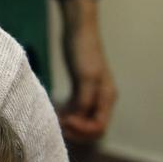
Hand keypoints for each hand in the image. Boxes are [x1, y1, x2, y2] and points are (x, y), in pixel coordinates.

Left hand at [58, 7, 116, 141]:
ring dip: (70, 124)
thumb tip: (79, 118)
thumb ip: (85, 100)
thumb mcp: (85, 76)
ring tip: (55, 120)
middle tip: (59, 125)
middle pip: (92, 127)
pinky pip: (75, 109)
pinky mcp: (80, 89)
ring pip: (82, 119)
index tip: (66, 122)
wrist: (78, 30)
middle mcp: (102, 98)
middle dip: (76, 131)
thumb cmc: (83, 51)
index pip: (99, 126)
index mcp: (107, 97)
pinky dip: (67, 114)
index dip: (83, 129)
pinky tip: (56, 112)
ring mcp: (91, 94)